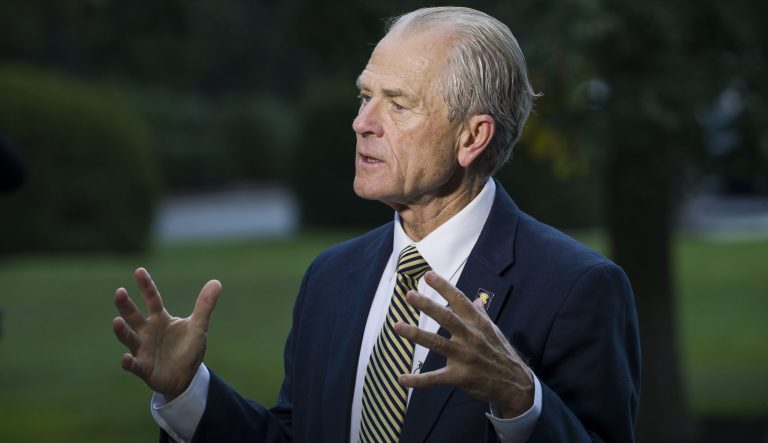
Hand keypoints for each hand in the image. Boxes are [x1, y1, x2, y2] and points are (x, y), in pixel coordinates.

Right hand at [112, 268, 221, 399]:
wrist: (186, 376)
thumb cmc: (188, 348)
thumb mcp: (198, 326)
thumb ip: (205, 305)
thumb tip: (216, 282)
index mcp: (159, 319)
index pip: (152, 299)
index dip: (146, 286)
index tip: (139, 270)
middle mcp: (147, 332)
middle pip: (133, 315)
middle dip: (125, 305)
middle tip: (120, 292)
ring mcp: (142, 349)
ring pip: (128, 338)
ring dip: (122, 331)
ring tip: (117, 321)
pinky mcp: (143, 367)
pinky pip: (133, 365)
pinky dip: (128, 362)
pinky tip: (125, 358)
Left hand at [395, 271, 533, 417]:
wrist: (515, 384)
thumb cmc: (501, 353)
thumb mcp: (494, 331)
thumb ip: (480, 315)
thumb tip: (474, 299)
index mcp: (478, 324)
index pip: (459, 300)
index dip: (444, 287)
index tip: (428, 275)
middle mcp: (470, 337)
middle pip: (447, 318)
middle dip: (427, 306)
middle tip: (410, 295)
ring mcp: (464, 357)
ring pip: (437, 343)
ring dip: (415, 334)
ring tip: (397, 326)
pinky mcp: (459, 377)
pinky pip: (435, 378)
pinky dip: (418, 380)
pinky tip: (401, 379)